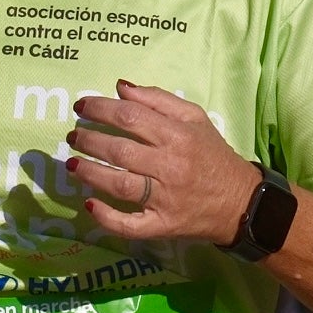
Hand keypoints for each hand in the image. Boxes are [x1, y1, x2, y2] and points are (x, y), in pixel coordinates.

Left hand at [66, 81, 261, 244]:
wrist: (240, 201)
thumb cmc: (212, 155)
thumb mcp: (195, 118)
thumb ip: (158, 99)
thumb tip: (120, 88)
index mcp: (178, 135)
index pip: (130, 117)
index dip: (100, 109)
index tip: (81, 106)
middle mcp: (170, 165)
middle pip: (119, 150)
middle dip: (89, 141)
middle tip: (73, 137)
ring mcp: (165, 198)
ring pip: (119, 184)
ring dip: (89, 173)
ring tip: (72, 163)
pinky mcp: (162, 224)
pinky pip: (129, 224)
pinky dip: (107, 217)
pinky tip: (89, 205)